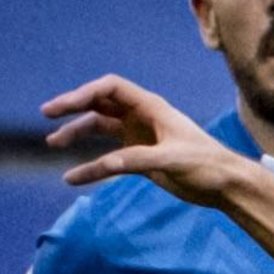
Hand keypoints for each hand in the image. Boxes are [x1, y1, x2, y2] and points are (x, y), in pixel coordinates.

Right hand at [41, 76, 237, 204]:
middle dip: (73, 106)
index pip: (110, 88)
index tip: (63, 107)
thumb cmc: (207, 165)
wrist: (225, 185)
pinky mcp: (140, 158)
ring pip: (100, 127)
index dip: (85, 93)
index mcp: (151, 106)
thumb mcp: (172, 161)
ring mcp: (139, 136)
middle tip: (47, 113)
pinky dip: (91, 163)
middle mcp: (142, 116)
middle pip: (100, 103)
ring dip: (77, 132)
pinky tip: (73, 175)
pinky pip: (108, 156)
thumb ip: (137, 160)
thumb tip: (104, 164)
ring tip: (52, 142)